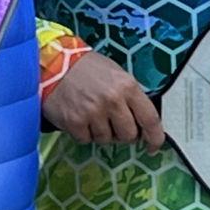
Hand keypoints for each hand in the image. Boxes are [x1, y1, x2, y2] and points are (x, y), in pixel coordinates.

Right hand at [43, 49, 165, 147]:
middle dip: (123, 134)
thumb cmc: (87, 68)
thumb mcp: (117, 74)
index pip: (150, 119)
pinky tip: (79, 117)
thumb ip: (131, 98)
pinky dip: (84, 133)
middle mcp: (113, 100)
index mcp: (128, 87)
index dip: (155, 137)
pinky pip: (86, 140)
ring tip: (92, 115)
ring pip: (107, 140)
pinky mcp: (75, 122)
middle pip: (129, 135)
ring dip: (101, 132)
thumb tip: (142, 124)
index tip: (153, 146)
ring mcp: (93, 112)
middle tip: (113, 124)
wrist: (54, 63)